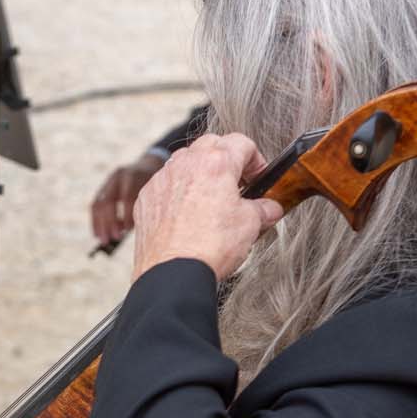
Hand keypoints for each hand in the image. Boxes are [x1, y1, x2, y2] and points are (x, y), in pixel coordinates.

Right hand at [91, 153, 163, 248]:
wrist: (147, 166)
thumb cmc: (155, 185)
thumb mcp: (154, 192)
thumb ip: (146, 206)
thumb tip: (132, 229)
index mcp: (133, 175)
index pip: (127, 196)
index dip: (127, 214)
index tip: (128, 230)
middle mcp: (117, 176)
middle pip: (108, 200)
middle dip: (110, 221)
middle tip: (114, 238)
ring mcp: (108, 182)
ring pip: (98, 204)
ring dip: (99, 224)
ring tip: (104, 240)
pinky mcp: (102, 189)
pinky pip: (95, 206)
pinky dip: (96, 221)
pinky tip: (97, 234)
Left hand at [131, 133, 282, 284]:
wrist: (174, 274)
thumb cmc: (210, 247)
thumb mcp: (250, 225)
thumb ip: (263, 209)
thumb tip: (270, 208)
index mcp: (216, 162)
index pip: (242, 143)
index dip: (256, 160)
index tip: (258, 179)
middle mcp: (185, 164)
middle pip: (211, 146)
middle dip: (226, 160)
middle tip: (236, 185)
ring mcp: (162, 179)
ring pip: (184, 162)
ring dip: (200, 173)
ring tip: (210, 200)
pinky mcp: (146, 198)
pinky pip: (165, 185)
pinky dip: (177, 192)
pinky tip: (186, 216)